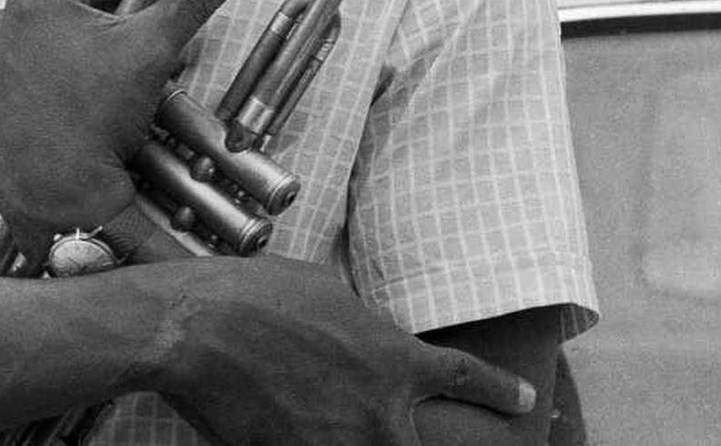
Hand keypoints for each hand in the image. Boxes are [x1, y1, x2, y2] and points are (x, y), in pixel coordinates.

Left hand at [0, 0, 246, 257]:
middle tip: (143, 50)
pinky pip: (18, 84)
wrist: (60, 203)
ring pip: (43, 47)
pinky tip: (75, 110)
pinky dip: (46, 90)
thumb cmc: (97, 122)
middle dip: (111, 25)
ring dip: (77, 57)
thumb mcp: (155, 49)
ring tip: (111, 86)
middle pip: (70, 10)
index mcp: (36, 1)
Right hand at [161, 257, 535, 444]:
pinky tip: (296, 429)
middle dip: (427, 441)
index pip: (466, 379)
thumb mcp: (324, 290)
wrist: (196, 329)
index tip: (524, 399)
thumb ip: (360, 325)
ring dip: (363, 442)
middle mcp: (379, 416)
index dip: (501, 391)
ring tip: (328, 413)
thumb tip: (366, 340)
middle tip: (397, 421)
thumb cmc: (256, 294)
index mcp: (393, 360)